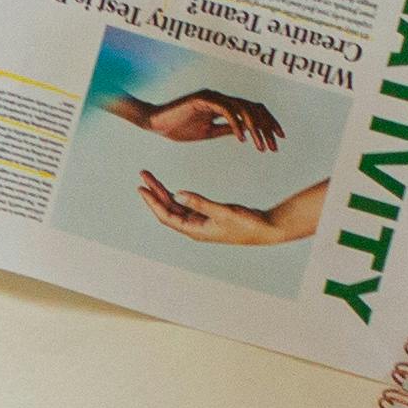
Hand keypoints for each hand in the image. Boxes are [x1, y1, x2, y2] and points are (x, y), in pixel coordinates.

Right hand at [112, 85, 285, 149]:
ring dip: (255, 128)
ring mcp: (214, 97)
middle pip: (254, 108)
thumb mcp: (208, 131)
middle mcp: (222, 98)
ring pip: (244, 109)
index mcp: (224, 105)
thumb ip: (226, 129)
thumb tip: (246, 132)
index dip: (268, 123)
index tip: (277, 140)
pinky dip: (236, 124)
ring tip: (260, 146)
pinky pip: (227, 110)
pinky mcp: (204, 99)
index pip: (253, 111)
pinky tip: (242, 139)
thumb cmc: (178, 127)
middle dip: (267, 127)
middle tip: (274, 146)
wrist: (155, 123)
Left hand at [138, 169, 330, 247]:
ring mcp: (200, 223)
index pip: (166, 216)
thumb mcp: (222, 211)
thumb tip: (177, 194)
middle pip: (167, 210)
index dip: (152, 202)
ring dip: (163, 193)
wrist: (265, 228)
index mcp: (195, 230)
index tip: (141, 188)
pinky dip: (177, 196)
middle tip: (143, 176)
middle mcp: (194, 228)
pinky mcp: (207, 217)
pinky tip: (170, 189)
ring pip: (175, 207)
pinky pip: (186, 206)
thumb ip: (200, 203)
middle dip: (154, 193)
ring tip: (151, 179)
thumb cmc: (246, 223)